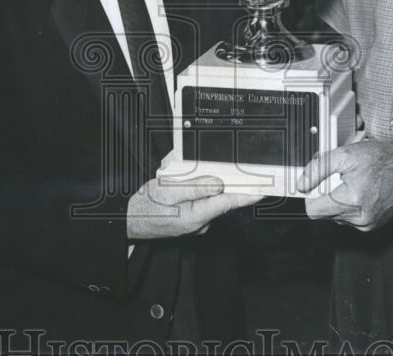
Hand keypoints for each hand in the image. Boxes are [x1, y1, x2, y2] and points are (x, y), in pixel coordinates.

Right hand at [126, 175, 256, 239]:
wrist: (127, 222)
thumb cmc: (144, 208)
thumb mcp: (166, 192)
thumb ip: (194, 187)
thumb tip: (219, 183)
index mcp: (196, 216)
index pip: (228, 203)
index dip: (248, 195)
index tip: (265, 190)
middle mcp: (200, 221)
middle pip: (217, 195)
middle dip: (207, 177)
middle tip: (186, 171)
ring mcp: (195, 221)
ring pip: (204, 195)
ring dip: (192, 182)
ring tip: (168, 177)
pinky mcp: (190, 218)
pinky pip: (196, 199)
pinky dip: (187, 188)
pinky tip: (170, 182)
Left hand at [297, 137, 392, 230]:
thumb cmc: (384, 160)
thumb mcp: (346, 154)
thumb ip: (318, 168)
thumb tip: (302, 184)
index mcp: (352, 201)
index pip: (313, 210)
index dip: (311, 194)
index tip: (316, 184)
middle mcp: (360, 218)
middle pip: (325, 212)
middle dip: (328, 194)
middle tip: (341, 178)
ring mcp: (368, 223)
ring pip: (337, 216)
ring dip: (339, 200)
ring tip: (353, 182)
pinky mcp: (373, 225)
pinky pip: (350, 218)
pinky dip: (350, 205)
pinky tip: (361, 190)